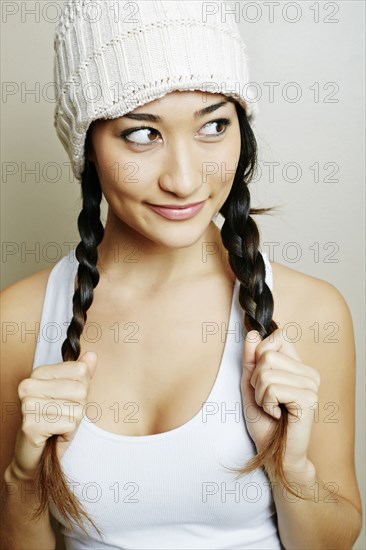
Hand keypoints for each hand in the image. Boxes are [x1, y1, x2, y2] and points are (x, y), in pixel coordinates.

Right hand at [10, 351, 96, 479]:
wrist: (36, 457)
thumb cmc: (57, 422)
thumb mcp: (74, 396)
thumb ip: (83, 375)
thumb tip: (92, 355)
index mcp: (39, 372)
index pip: (81, 370)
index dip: (83, 388)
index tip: (68, 400)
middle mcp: (29, 385)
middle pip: (80, 390)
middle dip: (78, 407)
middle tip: (63, 416)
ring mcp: (27, 405)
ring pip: (76, 408)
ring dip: (73, 422)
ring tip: (59, 425)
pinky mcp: (30, 426)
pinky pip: (69, 424)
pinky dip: (67, 433)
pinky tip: (55, 435)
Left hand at [241, 329, 320, 470]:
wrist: (275, 454)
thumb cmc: (264, 422)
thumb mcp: (251, 385)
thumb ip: (251, 359)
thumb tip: (253, 333)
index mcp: (298, 366)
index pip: (279, 336)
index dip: (261, 353)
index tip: (261, 377)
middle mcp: (309, 373)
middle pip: (268, 354)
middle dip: (256, 378)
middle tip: (266, 398)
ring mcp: (311, 385)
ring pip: (267, 372)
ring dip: (260, 394)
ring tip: (271, 408)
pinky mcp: (308, 398)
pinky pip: (273, 388)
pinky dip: (266, 403)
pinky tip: (277, 414)